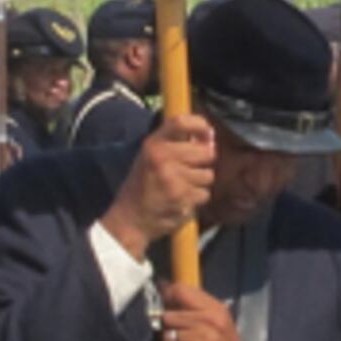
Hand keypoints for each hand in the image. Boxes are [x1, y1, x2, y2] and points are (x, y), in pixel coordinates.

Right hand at [101, 113, 215, 253]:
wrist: (131, 218)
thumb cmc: (143, 185)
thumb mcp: (149, 156)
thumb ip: (174, 143)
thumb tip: (209, 137)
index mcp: (153, 144)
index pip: (181, 122)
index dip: (200, 125)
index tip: (208, 133)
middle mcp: (163, 158)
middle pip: (205, 152)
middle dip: (204, 162)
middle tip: (191, 169)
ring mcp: (173, 179)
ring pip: (208, 175)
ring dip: (200, 183)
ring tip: (183, 187)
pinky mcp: (182, 198)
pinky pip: (204, 194)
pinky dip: (196, 199)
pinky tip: (182, 200)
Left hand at [155, 281, 248, 340]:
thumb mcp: (219, 325)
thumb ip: (196, 308)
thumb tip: (164, 287)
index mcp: (217, 310)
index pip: (182, 291)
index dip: (168, 295)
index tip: (164, 301)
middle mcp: (211, 321)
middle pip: (170, 314)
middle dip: (168, 326)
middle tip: (175, 336)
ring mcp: (203, 338)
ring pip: (166, 333)